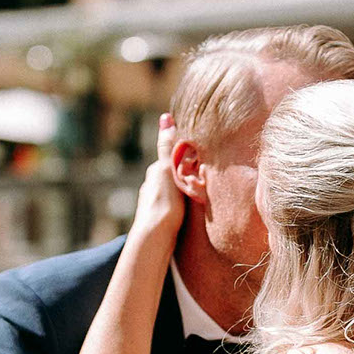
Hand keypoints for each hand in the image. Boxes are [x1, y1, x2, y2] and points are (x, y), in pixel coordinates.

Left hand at [132, 113, 186, 244]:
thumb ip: (167, 146)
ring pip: (171, 192)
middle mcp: (150, 186)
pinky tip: (189, 212)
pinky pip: (173, 207)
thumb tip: (165, 117)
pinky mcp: (159, 219)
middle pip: (171, 176)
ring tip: (199, 195)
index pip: (171, 159)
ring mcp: (153, 203)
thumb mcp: (167, 168)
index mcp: (154, 172)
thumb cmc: (164, 202)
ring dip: (182, 192)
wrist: (155, 236)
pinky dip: (180, 205)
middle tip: (202, 177)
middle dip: (183, 176)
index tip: (199, 159)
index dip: (184, 158)